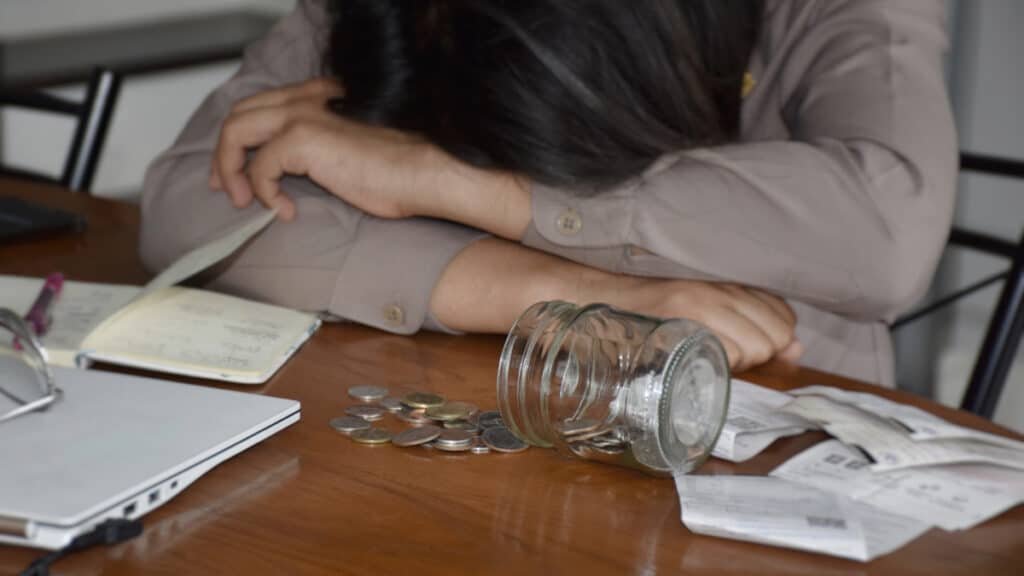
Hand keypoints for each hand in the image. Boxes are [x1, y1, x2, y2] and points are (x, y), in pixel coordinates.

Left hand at [210, 79, 438, 220]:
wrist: (421, 173)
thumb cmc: (397, 172)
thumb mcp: (347, 152)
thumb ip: (317, 150)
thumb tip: (287, 173)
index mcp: (317, 96)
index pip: (261, 106)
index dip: (241, 140)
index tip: (238, 173)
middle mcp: (305, 98)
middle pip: (239, 115)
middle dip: (225, 154)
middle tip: (228, 188)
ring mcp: (301, 116)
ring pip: (236, 133)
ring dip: (232, 170)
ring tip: (245, 201)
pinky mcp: (300, 140)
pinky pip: (259, 168)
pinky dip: (264, 193)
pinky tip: (285, 211)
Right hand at [593, 277, 800, 371]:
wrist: (599, 299)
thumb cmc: (652, 314)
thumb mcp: (705, 312)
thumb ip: (754, 327)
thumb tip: (797, 348)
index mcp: (729, 282)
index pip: (784, 316)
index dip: (771, 339)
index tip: (743, 343)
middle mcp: (722, 288)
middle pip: (776, 335)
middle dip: (758, 354)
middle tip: (723, 351)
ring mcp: (702, 302)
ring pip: (756, 346)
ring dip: (738, 361)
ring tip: (708, 354)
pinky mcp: (683, 318)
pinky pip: (729, 351)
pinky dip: (721, 363)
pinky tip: (697, 358)